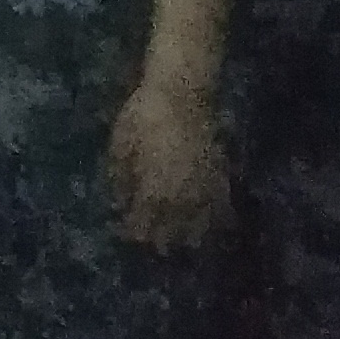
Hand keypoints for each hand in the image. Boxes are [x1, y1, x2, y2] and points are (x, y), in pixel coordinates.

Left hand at [106, 74, 226, 249]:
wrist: (184, 95)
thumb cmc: (144, 116)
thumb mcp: (121, 144)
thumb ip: (121, 177)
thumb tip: (119, 201)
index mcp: (153, 192)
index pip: (143, 227)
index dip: (134, 234)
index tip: (126, 235)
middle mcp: (181, 200)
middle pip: (171, 235)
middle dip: (159, 242)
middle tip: (151, 243)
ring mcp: (204, 192)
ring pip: (198, 230)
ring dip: (186, 238)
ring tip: (179, 242)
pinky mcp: (221, 180)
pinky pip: (219, 212)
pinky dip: (212, 223)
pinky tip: (207, 227)